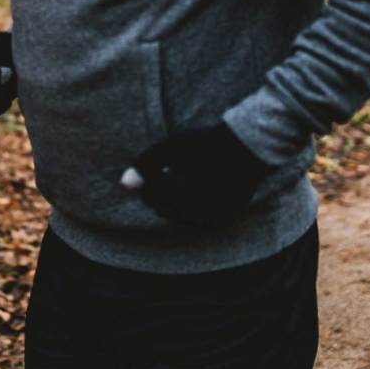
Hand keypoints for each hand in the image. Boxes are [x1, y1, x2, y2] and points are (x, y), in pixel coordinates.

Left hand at [121, 122, 268, 227]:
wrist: (245, 148)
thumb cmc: (203, 144)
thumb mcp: (170, 147)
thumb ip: (145, 165)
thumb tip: (123, 184)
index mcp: (180, 192)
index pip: (149, 195)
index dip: (150, 181)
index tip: (162, 168)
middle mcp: (195, 211)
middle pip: (161, 209)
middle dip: (161, 193)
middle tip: (173, 174)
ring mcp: (209, 220)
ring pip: (177, 219)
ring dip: (175, 204)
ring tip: (186, 182)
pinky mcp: (220, 223)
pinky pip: (195, 223)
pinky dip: (192, 212)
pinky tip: (199, 193)